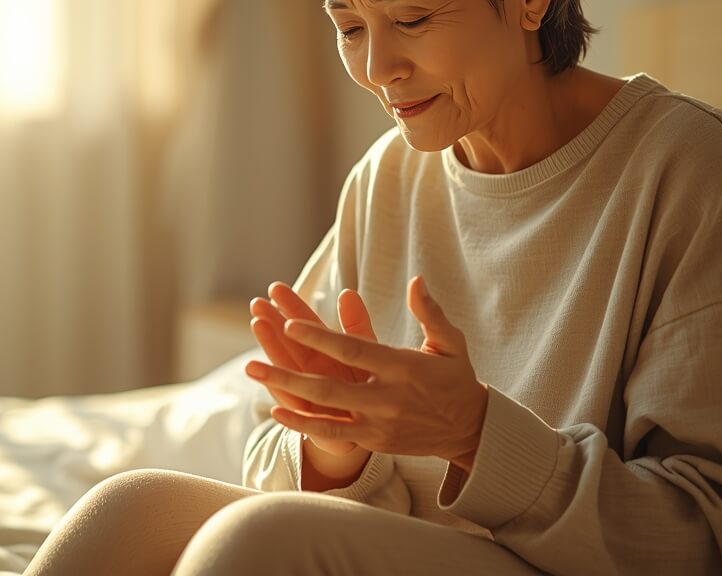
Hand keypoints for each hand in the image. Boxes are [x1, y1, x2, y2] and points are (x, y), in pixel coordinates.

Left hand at [245, 276, 488, 469]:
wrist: (468, 428)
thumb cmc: (455, 377)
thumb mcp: (450, 342)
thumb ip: (430, 312)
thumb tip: (417, 280)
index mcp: (404, 368)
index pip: (355, 350)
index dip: (321, 336)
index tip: (290, 321)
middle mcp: (388, 398)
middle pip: (329, 385)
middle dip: (287, 371)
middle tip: (252, 357)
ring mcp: (378, 423)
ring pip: (324, 410)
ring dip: (285, 392)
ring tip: (254, 372)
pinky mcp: (374, 441)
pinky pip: (332, 434)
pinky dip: (303, 424)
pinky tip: (276, 409)